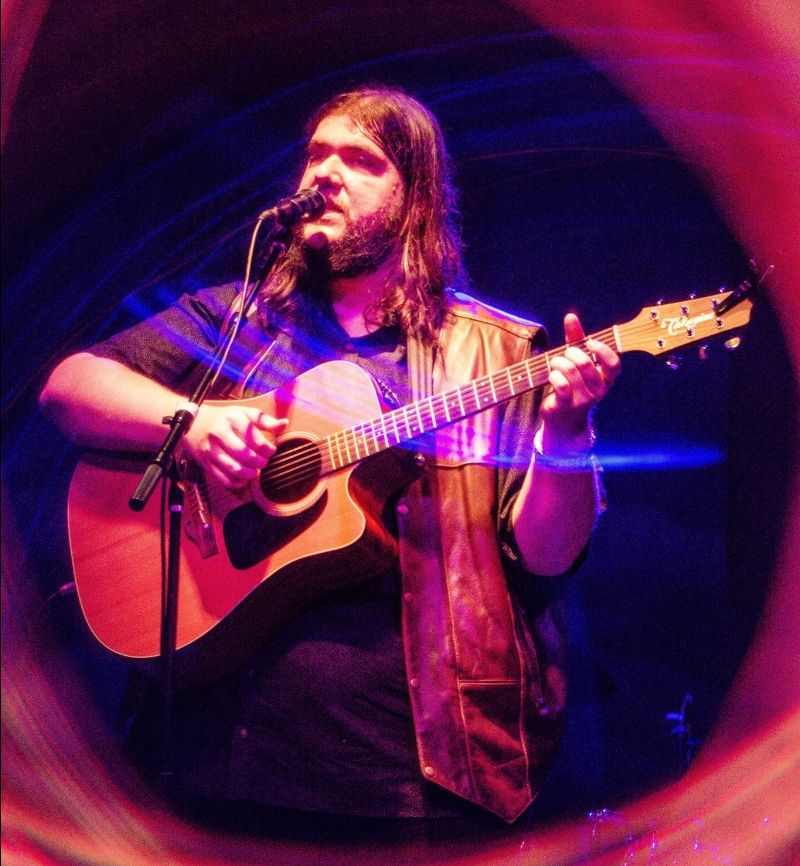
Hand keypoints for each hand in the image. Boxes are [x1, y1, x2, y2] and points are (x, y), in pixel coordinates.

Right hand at [181, 404, 287, 487]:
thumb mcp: (243, 412)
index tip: (270, 450)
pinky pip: (223, 479)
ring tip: (254, 470)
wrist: (192, 422)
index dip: (268, 449)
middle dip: (260, 462)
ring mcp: (210, 449)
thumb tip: (284, 424)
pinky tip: (243, 478)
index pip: (255, 438)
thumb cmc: (223, 418)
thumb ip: (264, 420)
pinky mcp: (205, 463)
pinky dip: (237, 483)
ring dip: (250, 474)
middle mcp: (220, 433)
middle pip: (246, 455)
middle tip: (263, 461)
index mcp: (232, 418)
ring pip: (234, 469)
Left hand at [539, 313, 620, 452]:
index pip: (614, 365)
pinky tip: (552, 376)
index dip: (602, 351)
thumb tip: (571, 316)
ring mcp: (584, 400)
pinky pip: (561, 384)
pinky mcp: (567, 405)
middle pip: (585, 363)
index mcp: (606, 378)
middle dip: (570, 353)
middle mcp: (599, 390)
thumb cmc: (571, 383)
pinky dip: (553, 375)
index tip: (589, 343)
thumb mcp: (576, 360)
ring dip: (557, 362)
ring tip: (554, 364)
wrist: (562, 418)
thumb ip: (575, 339)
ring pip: (570, 370)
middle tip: (564, 354)